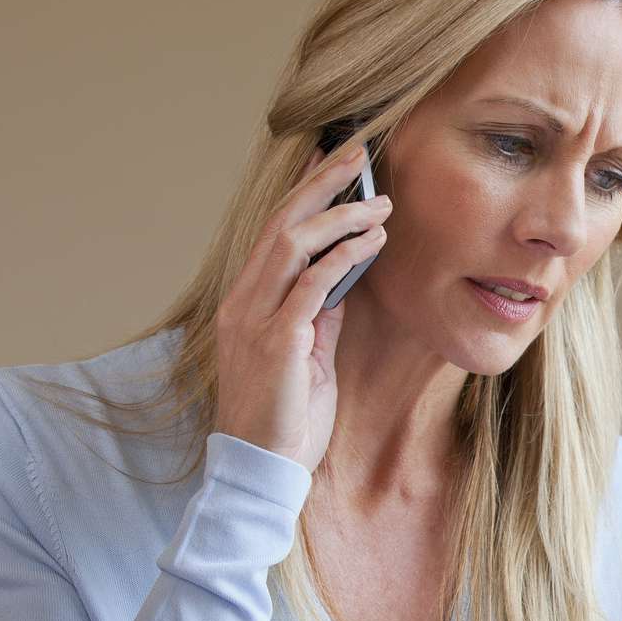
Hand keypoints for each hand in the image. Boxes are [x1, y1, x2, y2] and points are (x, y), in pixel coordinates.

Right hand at [211, 139, 392, 471]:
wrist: (263, 468)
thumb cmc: (287, 418)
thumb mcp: (308, 357)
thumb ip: (318, 316)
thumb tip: (342, 278)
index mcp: (246, 303)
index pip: (274, 233)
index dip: (304, 194)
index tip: (334, 165)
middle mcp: (243, 302)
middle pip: (280, 223)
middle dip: (319, 183)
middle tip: (356, 152)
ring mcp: (254, 320)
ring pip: (292, 244)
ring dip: (339, 216)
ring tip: (378, 202)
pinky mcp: (276, 341)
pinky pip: (311, 285)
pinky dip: (343, 257)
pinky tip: (372, 242)